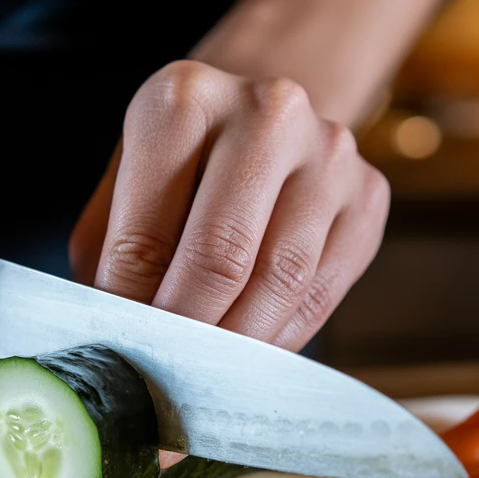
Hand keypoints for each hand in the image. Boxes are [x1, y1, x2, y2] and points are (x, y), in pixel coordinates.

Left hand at [69, 60, 388, 351]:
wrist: (260, 116)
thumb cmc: (179, 165)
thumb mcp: (122, 187)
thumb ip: (110, 256)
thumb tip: (112, 340)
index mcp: (183, 100)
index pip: (145, 236)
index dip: (129, 310)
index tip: (122, 353)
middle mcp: (266, 113)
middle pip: (221, 259)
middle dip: (187, 333)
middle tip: (165, 378)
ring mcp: (328, 152)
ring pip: (280, 282)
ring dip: (237, 345)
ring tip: (205, 373)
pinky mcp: (368, 194)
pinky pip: (322, 292)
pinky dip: (281, 337)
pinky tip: (250, 353)